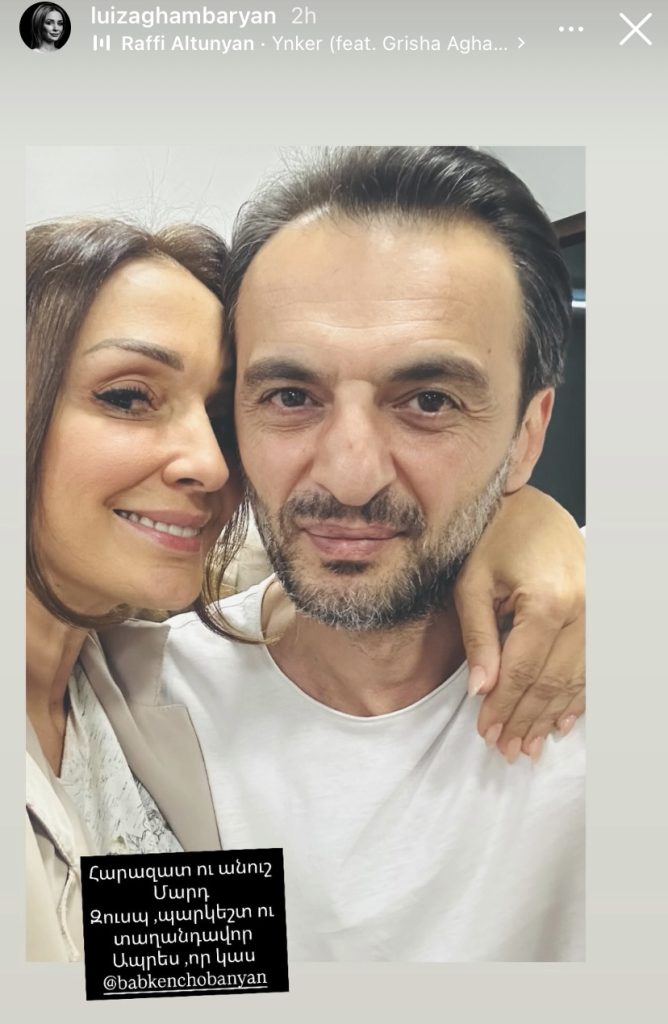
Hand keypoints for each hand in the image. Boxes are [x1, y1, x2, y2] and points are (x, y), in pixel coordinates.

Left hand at [453, 486, 584, 761]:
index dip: (504, 707)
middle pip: (553, 682)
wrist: (531, 504)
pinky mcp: (603, 612)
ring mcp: (600, 611)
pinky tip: (561, 721)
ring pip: (577, 679)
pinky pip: (593, 664)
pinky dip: (577, 697)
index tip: (487, 732)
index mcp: (548, 600)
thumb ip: (478, 638)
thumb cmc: (493, 537)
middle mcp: (583, 609)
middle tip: (506, 749)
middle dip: (527, 719)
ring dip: (552, 716)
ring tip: (529, 745)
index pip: (523, 671)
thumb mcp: (472, 584)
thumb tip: (480, 690)